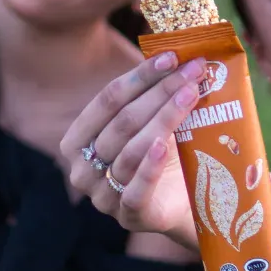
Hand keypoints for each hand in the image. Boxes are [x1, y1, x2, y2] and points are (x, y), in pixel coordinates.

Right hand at [60, 52, 204, 242]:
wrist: (178, 205)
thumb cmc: (159, 157)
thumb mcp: (147, 125)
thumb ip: (150, 97)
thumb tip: (177, 54)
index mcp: (77, 141)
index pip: (107, 100)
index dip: (139, 76)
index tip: (172, 57)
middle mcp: (82, 169)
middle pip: (122, 122)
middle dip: (160, 91)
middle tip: (193, 70)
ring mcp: (103, 195)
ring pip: (132, 150)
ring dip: (164, 117)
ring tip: (192, 94)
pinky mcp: (129, 215)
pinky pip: (136, 188)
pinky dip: (149, 166)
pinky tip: (163, 145)